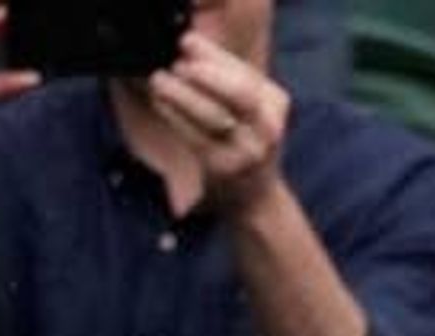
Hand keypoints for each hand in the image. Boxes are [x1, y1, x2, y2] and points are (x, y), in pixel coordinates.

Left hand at [141, 32, 290, 217]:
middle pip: (241, 94)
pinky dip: (174, 115)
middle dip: (207, 75)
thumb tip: (187, 43)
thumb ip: (222, 75)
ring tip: (159, 80)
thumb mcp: (245, 104)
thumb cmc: (241, 139)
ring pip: (216, 116)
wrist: (254, 194)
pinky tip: (160, 101)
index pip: (246, 72)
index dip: (214, 55)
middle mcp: (268, 127)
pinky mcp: (225, 167)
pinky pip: (196, 136)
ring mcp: (249, 150)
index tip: (186, 42)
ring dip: (182, 95)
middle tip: (178, 65)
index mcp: (276, 102)